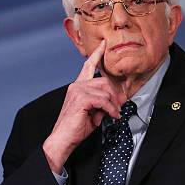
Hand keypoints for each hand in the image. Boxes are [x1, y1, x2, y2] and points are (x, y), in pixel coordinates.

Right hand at [43, 40, 127, 171]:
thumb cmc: (76, 128)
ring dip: (114, 104)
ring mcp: (77, 91)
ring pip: (105, 90)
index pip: (88, 65)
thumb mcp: (93, 112)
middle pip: (104, 81)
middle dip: (116, 94)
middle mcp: (77, 85)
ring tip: (115, 114)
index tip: (104, 44)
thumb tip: (117, 100)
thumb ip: (102, 102)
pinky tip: (112, 116)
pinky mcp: (81, 99)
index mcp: (78, 86)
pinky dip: (110, 109)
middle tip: (121, 106)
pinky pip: (103, 100)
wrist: (63, 139)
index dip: (97, 54)